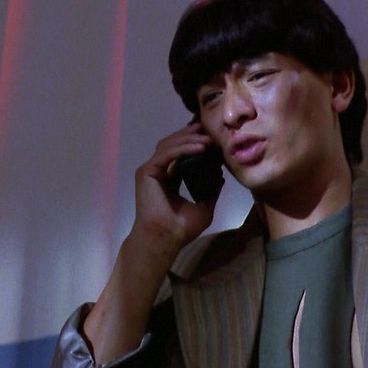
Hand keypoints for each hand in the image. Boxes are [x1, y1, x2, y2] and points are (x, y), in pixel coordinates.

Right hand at [130, 122, 221, 261]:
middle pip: (173, 145)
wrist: (167, 238)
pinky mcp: (147, 172)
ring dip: (188, 139)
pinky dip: (183, 148)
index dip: (193, 143)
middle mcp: (159, 172)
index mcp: (169, 179)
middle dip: (190, 135)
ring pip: (168, 145)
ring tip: (207, 139)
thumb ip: (211, 192)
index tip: (211, 138)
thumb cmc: (181, 229)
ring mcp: (151, 171)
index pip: (180, 154)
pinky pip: (166, 154)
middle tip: (207, 129)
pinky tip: (199, 148)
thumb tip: (221, 178)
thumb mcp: (203, 207)